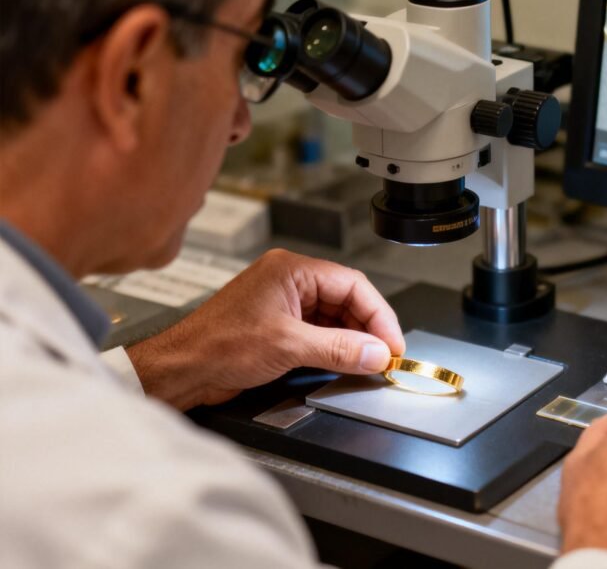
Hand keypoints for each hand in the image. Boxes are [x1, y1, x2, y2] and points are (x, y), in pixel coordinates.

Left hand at [125, 248, 404, 410]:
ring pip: (335, 317)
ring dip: (354, 340)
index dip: (379, 314)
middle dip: (369, 328)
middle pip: (348, 300)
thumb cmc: (215, 344)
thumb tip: (375, 353)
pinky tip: (346, 362)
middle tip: (386, 356)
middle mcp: (290, 281)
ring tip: (369, 362)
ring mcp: (285, 303)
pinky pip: (320, 332)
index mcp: (292, 269)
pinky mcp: (280, 326)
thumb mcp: (287, 346)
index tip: (392, 343)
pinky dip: (336, 347)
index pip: (353, 284)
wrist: (180, 369)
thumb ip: (338, 348)